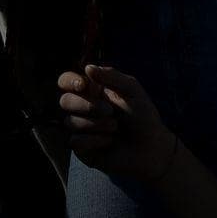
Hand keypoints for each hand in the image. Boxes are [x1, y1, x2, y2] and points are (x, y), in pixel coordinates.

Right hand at [59, 65, 178, 182]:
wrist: (151, 149)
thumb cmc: (144, 117)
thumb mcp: (132, 90)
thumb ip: (111, 76)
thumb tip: (88, 67)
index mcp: (92, 91)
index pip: (66, 81)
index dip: (69, 81)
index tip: (83, 85)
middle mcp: (83, 109)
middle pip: (64, 101)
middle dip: (85, 105)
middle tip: (109, 111)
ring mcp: (81, 129)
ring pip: (70, 122)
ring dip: (94, 124)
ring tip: (115, 128)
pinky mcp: (81, 149)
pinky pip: (74, 141)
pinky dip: (93, 140)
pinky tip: (108, 142)